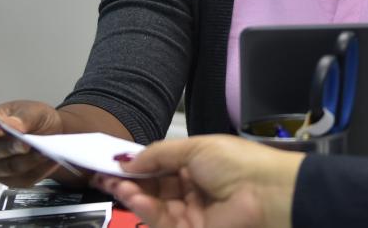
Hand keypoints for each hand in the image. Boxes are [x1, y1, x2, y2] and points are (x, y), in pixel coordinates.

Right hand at [0, 100, 64, 186]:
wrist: (48, 132)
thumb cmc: (31, 119)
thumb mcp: (30, 110)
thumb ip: (21, 117)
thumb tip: (13, 126)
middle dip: (10, 148)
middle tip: (25, 144)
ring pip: (9, 168)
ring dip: (28, 160)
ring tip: (44, 152)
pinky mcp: (11, 180)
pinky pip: (24, 179)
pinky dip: (39, 170)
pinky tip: (51, 160)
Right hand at [94, 135, 304, 227]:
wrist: (266, 193)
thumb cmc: (237, 162)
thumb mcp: (195, 147)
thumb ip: (158, 154)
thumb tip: (128, 160)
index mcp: (199, 163)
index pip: (161, 165)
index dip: (137, 163)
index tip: (112, 160)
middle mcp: (194, 188)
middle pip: (153, 186)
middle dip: (128, 180)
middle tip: (101, 173)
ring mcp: (191, 211)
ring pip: (153, 204)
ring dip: (132, 194)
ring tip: (113, 183)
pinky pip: (160, 219)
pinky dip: (144, 208)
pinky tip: (131, 196)